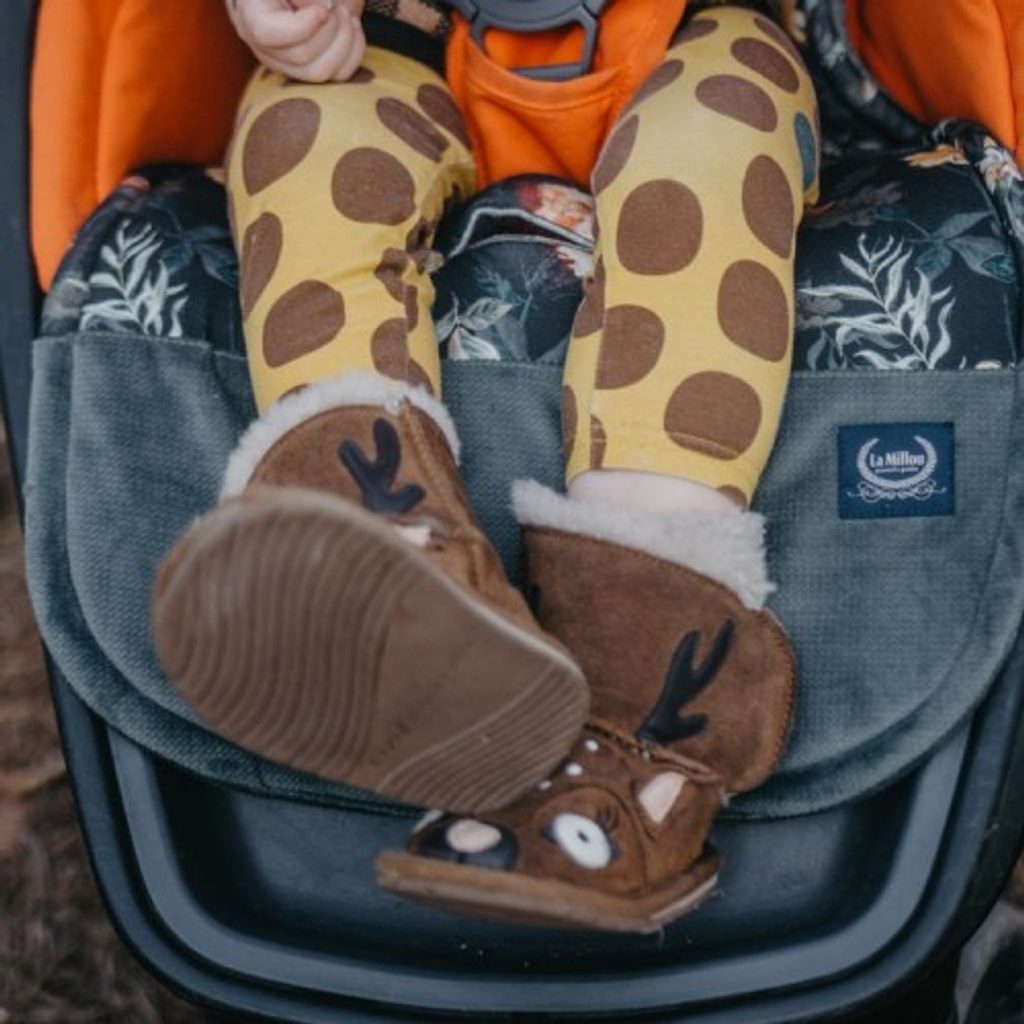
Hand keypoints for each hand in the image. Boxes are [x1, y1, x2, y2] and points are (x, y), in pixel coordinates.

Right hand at [228, 0, 366, 82]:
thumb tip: (322, 10)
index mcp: (252, 14)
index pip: (267, 34)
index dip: (301, 26)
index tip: (322, 10)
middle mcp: (265, 47)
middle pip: (300, 55)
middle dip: (328, 28)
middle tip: (336, 5)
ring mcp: (288, 65)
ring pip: (319, 72)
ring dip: (343, 41)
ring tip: (345, 14)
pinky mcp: (311, 71)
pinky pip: (338, 75)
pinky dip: (354, 52)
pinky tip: (353, 28)